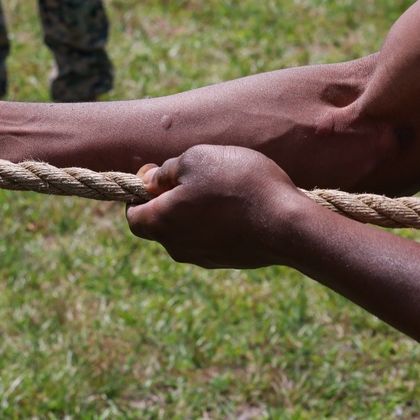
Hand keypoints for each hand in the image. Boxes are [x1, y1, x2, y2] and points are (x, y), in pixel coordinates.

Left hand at [125, 145, 315, 268]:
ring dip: (195, 210)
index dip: (138, 194)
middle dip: (169, 200)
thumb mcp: (197, 158)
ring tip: (221, 187)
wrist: (288, 224)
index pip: (132, 216)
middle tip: (193, 176)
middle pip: (160, 224)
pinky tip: (239, 204)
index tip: (158, 174)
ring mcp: (204, 258)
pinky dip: (216, 222)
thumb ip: (167, 170)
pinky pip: (211, 238)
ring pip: (187, 231)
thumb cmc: (238, 185)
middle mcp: (177, 247)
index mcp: (161, 223)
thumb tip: (150, 181)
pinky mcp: (228, 261)